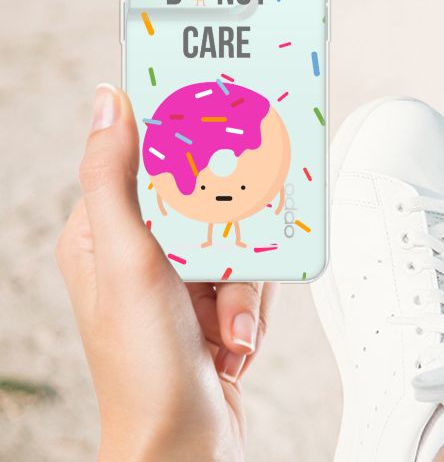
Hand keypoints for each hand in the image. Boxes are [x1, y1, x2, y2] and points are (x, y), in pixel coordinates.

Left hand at [56, 84, 275, 461]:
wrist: (185, 445)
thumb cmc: (144, 367)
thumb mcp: (128, 260)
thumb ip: (114, 179)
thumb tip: (108, 103)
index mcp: (102, 234)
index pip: (144, 161)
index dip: (183, 145)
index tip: (216, 123)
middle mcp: (140, 254)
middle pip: (205, 200)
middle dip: (228, 238)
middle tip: (229, 254)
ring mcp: (178, 281)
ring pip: (237, 238)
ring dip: (242, 286)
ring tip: (226, 324)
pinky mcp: (212, 304)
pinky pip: (253, 275)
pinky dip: (252, 307)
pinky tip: (234, 338)